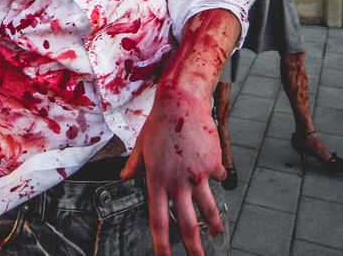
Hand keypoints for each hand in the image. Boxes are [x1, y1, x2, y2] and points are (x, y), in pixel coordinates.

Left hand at [122, 84, 225, 254]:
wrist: (182, 101)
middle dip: (194, 248)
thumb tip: (124, 175)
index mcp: (156, 180)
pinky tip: (214, 169)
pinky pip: (218, 177)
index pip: (158, 220)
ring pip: (209, 210)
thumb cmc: (159, 122)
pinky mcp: (213, 164)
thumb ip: (134, 165)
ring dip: (214, 225)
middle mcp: (177, 182)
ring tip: (217, 234)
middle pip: (187, 225)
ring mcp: (197, 175)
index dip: (161, 244)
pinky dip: (217, 177)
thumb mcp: (141, 145)